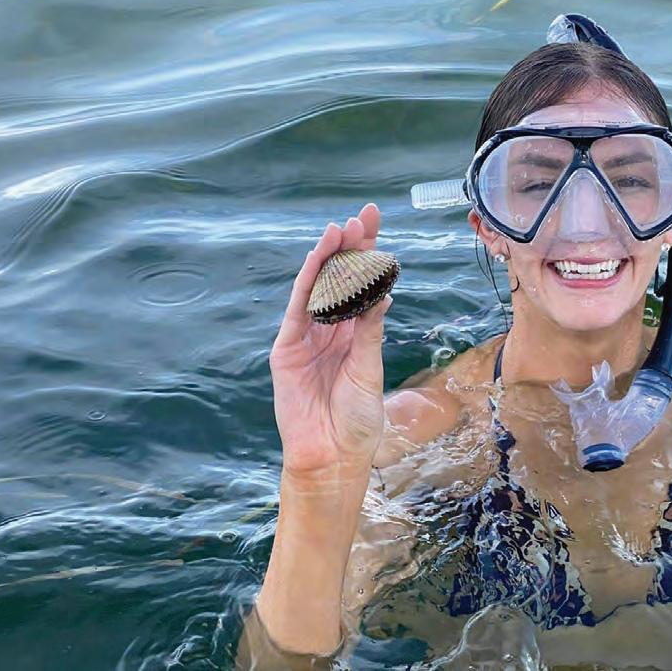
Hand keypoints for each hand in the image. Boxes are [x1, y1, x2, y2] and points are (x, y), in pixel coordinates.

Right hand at [268, 204, 390, 492]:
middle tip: (362, 216)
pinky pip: (297, 309)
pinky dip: (306, 283)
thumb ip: (370, 330)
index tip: (376, 223)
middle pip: (339, 279)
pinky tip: (317, 259)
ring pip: (316, 288)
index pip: (361, 284)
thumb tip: (384, 291)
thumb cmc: (357, 420)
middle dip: (350, 246)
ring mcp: (306, 338)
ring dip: (327, 257)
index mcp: (354, 333)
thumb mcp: (370, 368)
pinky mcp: (287, 350)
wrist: (333, 456)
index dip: (368, 253)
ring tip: (341, 229)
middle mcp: (329, 330)